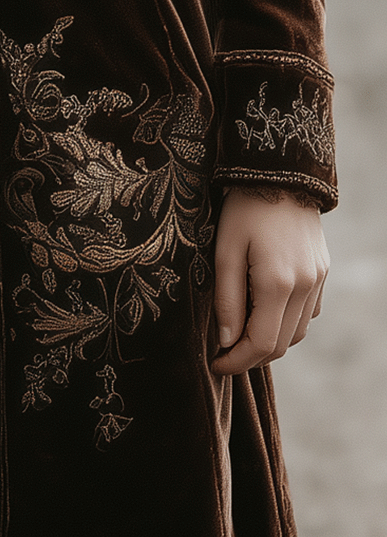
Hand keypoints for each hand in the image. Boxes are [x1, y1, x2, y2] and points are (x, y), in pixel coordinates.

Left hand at [212, 187, 328, 374]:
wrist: (281, 173)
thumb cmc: (243, 210)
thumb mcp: (224, 252)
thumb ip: (227, 299)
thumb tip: (226, 340)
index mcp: (279, 283)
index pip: (261, 343)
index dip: (236, 361)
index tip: (214, 363)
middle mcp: (306, 286)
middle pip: (281, 344)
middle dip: (250, 357)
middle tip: (222, 354)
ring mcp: (318, 280)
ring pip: (296, 332)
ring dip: (269, 342)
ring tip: (238, 335)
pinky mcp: (322, 273)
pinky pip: (306, 313)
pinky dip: (285, 323)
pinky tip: (262, 314)